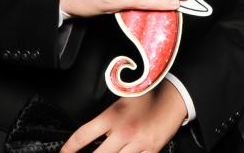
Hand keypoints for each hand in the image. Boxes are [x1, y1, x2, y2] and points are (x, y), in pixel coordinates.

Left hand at [60, 81, 186, 151]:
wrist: (175, 96)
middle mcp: (124, 131)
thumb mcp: (121, 99)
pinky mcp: (152, 149)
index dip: (68, 149)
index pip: (82, 137)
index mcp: (113, 116)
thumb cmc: (148, 96)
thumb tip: (89, 138)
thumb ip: (105, 119)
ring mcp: (138, 142)